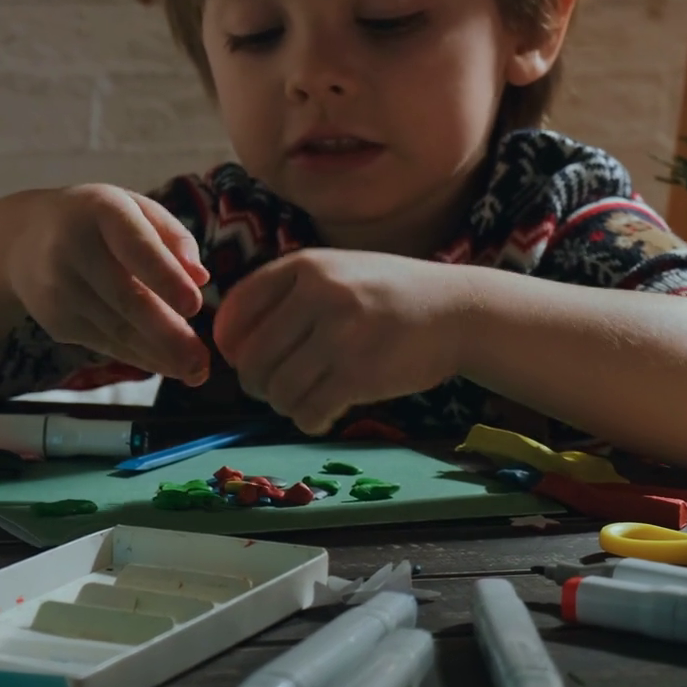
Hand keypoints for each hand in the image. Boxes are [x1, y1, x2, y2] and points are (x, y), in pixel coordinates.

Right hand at [4, 184, 211, 381]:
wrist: (23, 240)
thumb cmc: (96, 220)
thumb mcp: (134, 208)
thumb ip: (172, 235)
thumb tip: (200, 278)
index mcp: (100, 210)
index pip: (135, 246)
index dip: (164, 277)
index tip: (194, 306)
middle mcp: (73, 250)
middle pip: (125, 298)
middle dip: (167, 334)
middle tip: (201, 361)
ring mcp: (59, 290)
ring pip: (117, 330)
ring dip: (159, 355)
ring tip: (195, 372)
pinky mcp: (56, 322)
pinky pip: (105, 343)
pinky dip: (139, 357)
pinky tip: (167, 366)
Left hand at [211, 249, 473, 433]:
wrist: (458, 311)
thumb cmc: (389, 294)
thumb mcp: (337, 271)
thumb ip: (288, 294)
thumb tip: (230, 342)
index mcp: (305, 266)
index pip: (237, 308)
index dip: (228, 342)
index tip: (239, 358)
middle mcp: (318, 296)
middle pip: (252, 358)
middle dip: (256, 383)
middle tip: (273, 389)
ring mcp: (339, 336)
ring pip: (277, 390)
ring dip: (283, 404)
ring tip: (302, 399)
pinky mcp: (359, 375)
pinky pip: (308, 411)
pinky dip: (308, 420)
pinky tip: (322, 414)